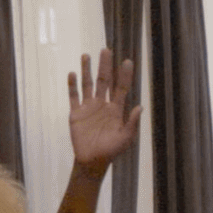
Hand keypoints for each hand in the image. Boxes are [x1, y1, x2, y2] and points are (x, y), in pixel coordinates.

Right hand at [68, 51, 141, 171]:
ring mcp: (88, 107)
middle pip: (104, 81)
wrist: (92, 162)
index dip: (124, 75)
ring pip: (88, 84)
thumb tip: (140, 107)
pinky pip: (73, 96)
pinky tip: (72, 74)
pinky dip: (72, 85)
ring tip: (86, 56)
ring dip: (87, 70)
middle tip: (106, 50)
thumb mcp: (125, 138)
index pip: (121, 88)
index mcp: (116, 109)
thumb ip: (132, 123)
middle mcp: (102, 105)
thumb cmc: (111, 151)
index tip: (127, 61)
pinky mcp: (76, 113)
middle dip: (105, 66)